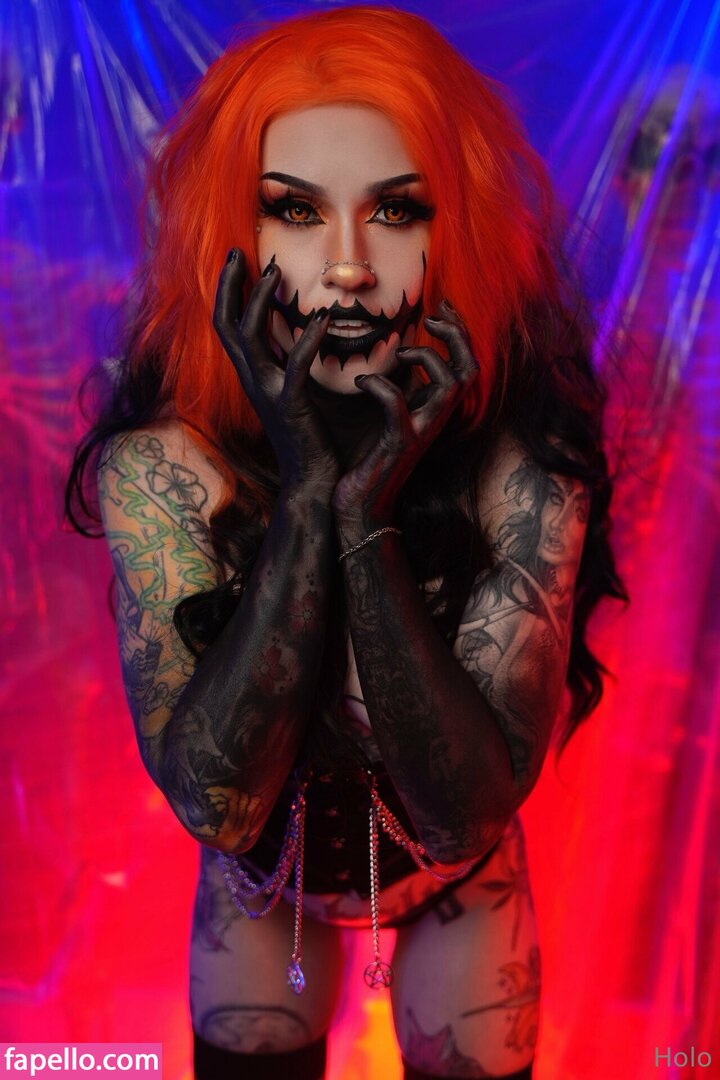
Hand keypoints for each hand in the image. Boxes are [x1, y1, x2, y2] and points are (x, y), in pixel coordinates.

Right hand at [213, 249, 338, 489]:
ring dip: (261, 300)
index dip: (228, 291)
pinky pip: (295, 367)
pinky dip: (307, 340)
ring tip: (275, 271)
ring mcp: (267, 394)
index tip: (236, 259)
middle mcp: (252, 381)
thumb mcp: (295, 394)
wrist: (314, 483)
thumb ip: (291, 364)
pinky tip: (322, 319)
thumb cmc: (311, 438)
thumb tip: (300, 335)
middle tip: (238, 251)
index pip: (228, 326)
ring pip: (251, 337)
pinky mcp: (290, 408)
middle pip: (226, 324)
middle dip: (230, 285)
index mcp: (252, 376)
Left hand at [332, 299, 477, 529]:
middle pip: (470, 370)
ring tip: (400, 353)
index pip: (464, 363)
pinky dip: (382, 387)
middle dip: (456, 336)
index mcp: (433, 408)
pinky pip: (398, 408)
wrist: (360, 506)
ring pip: (451, 387)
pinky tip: (361, 381)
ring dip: (427, 360)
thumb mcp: (391, 416)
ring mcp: (419, 433)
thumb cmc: (370, 459)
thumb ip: (403, 387)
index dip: (458, 331)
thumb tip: (400, 353)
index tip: (439, 306)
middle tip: (430, 317)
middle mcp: (434, 419)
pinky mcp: (397, 445)